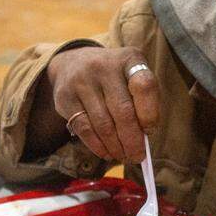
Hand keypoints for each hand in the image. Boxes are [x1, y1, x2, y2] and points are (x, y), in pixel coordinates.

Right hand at [45, 46, 158, 163]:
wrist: (74, 63)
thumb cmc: (113, 79)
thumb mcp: (131, 78)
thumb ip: (142, 103)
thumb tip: (144, 140)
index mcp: (129, 58)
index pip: (145, 85)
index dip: (150, 113)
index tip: (150, 131)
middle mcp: (104, 65)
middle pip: (123, 111)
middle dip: (132, 140)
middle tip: (137, 156)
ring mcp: (82, 80)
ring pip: (103, 123)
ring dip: (115, 146)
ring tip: (122, 156)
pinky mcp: (65, 97)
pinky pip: (84, 128)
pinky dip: (98, 146)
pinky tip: (106, 152)